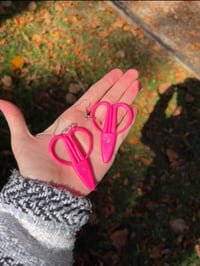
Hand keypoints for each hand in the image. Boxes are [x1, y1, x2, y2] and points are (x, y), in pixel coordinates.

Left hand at [0, 69, 139, 194]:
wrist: (49, 193)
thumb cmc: (36, 168)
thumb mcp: (22, 141)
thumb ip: (16, 119)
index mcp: (71, 120)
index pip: (92, 97)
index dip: (104, 84)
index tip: (116, 72)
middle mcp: (88, 126)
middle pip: (108, 101)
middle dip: (121, 86)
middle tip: (134, 72)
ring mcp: (99, 139)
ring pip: (117, 114)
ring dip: (128, 98)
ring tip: (138, 83)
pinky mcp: (108, 153)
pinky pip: (120, 134)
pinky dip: (128, 121)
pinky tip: (135, 108)